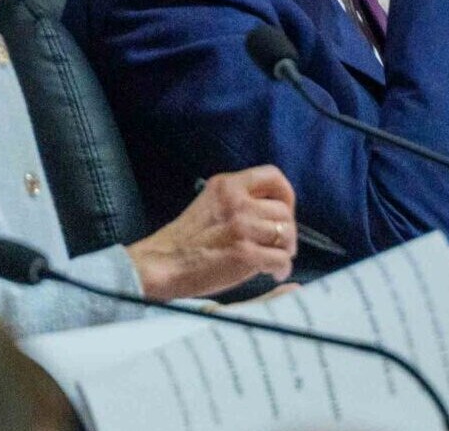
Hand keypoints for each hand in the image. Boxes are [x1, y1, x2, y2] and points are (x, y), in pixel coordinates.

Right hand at [127, 166, 296, 300]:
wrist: (161, 264)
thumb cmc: (184, 240)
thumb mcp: (210, 203)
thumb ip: (237, 200)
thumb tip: (272, 212)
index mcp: (227, 185)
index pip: (272, 175)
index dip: (286, 194)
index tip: (284, 210)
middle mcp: (236, 201)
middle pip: (283, 210)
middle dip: (288, 229)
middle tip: (280, 244)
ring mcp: (241, 227)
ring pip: (286, 233)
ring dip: (286, 250)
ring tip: (277, 259)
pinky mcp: (244, 254)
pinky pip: (280, 259)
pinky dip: (281, 268)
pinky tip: (272, 273)